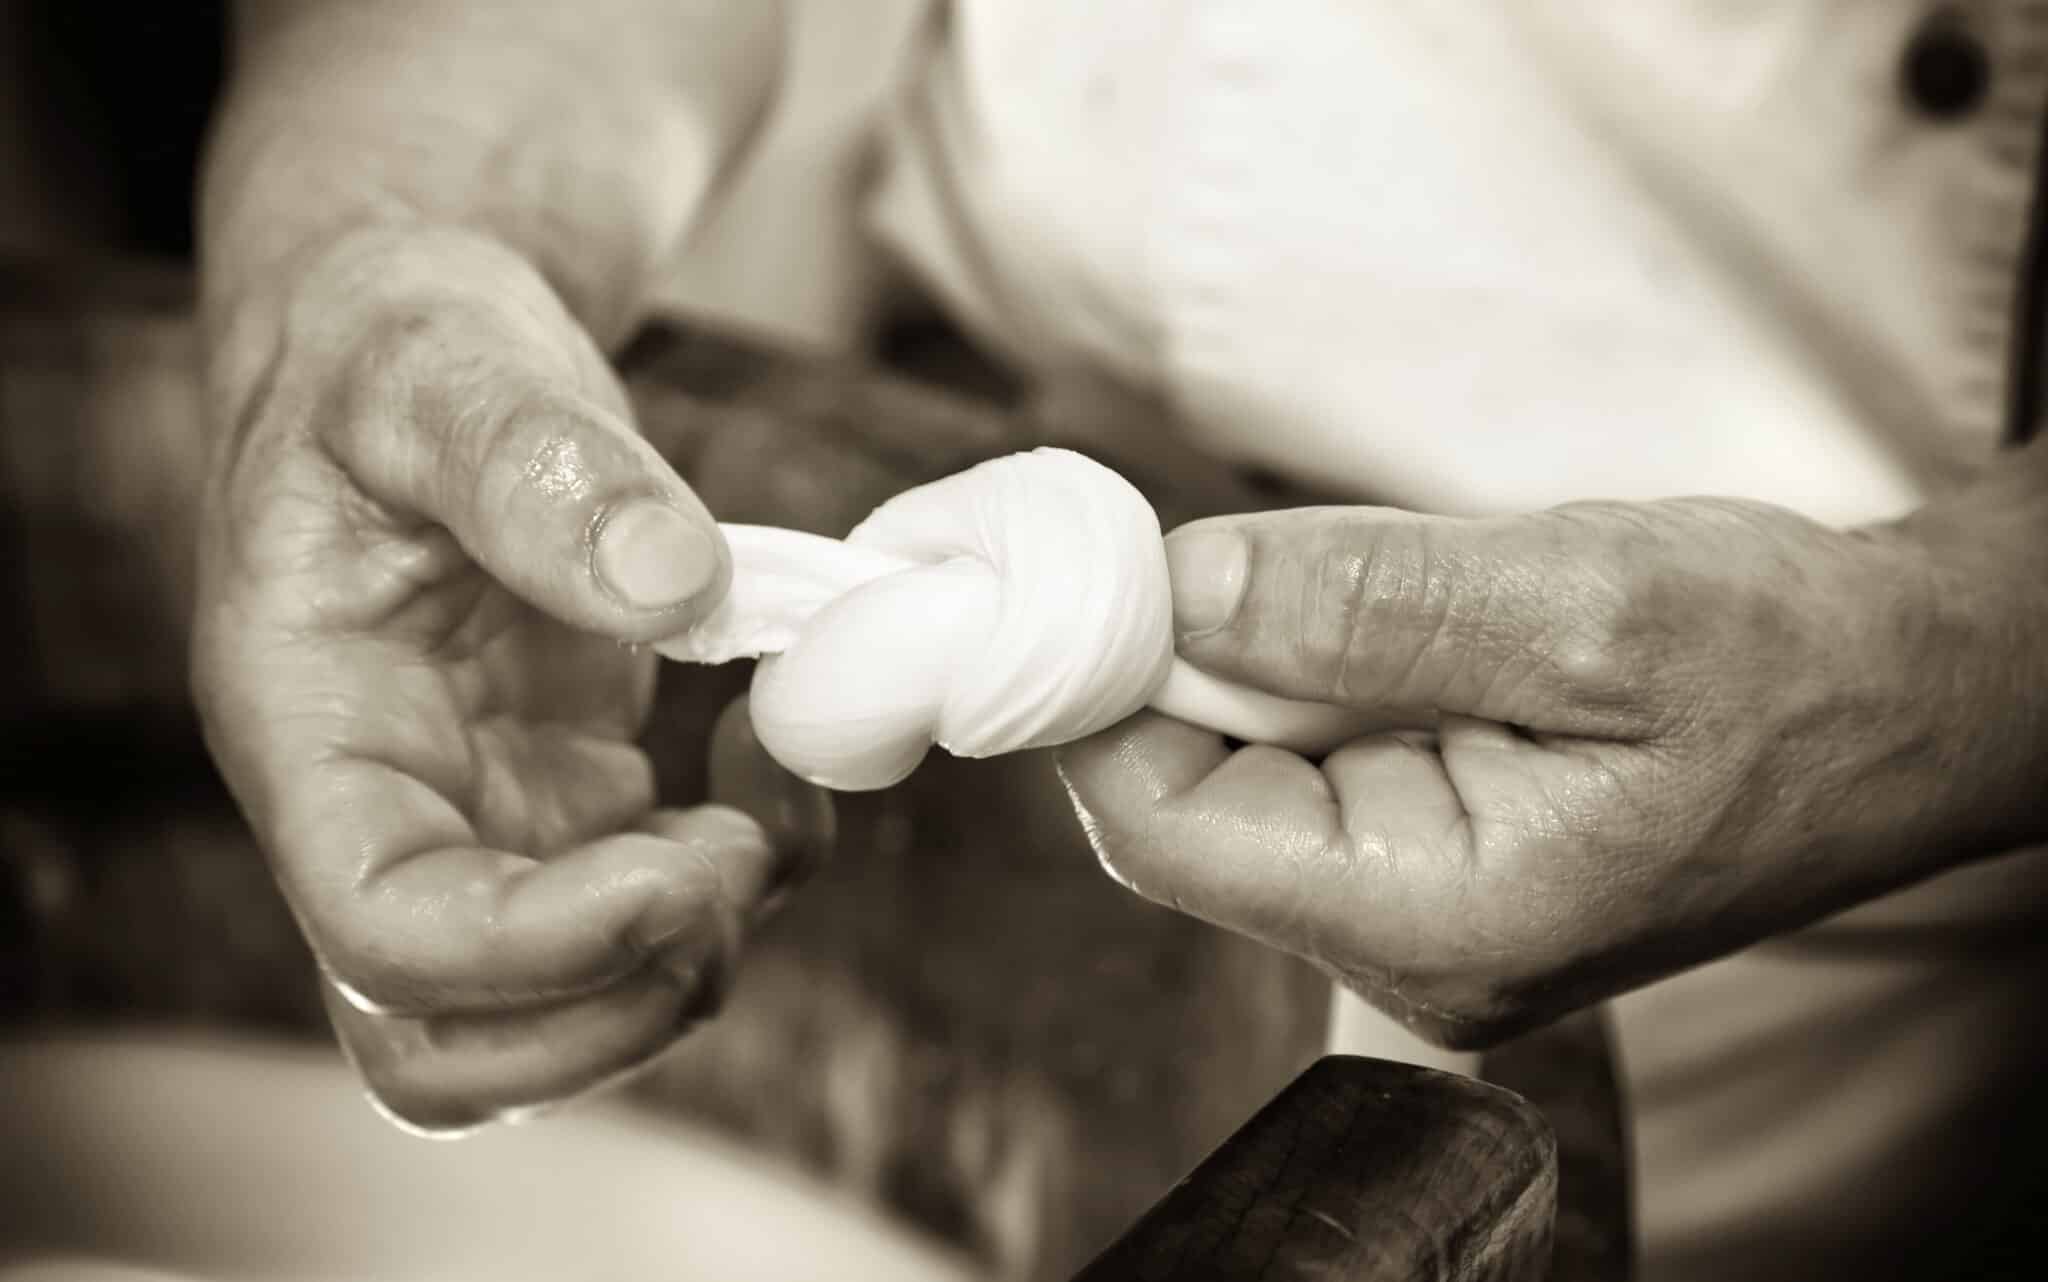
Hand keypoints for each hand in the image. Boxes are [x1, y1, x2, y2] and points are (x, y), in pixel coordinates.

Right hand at [192, 223, 828, 1130]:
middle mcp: (382, 813)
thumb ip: (536, 464)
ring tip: (771, 807)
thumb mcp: (442, 366)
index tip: (686, 858)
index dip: (543, 947)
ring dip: (688, 963)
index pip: (387, 934)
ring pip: (555, 1019)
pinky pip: (648, 921)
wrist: (415, 353)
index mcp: (310, 732)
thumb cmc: (393, 351)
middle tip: (736, 860)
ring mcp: (475, 824)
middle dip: (620, 1004)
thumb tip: (675, 582)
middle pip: (456, 1049)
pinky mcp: (561, 805)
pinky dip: (740, 882)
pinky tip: (775, 766)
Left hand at [1057, 497, 2042, 1045]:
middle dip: (1172, 664)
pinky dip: (1305, 670)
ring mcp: (1413, 910)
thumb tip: (1179, 587)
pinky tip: (1381, 618)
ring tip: (1346, 577)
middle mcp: (1404, 947)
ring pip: (1238, 772)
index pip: (1163, 828)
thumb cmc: (1788, 664)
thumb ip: (1371, 600)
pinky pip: (1304, 760)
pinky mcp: (1429, 857)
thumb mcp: (1589, 604)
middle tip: (1206, 541)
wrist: (1906, 701)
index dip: (1097, 694)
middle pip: (1183, 801)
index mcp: (1437, 919)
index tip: (1097, 566)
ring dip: (1249, 657)